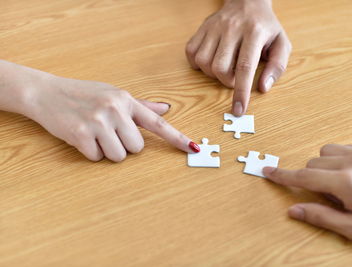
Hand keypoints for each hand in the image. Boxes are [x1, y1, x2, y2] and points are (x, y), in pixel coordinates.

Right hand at [25, 75, 198, 161]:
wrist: (46, 92)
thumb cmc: (83, 94)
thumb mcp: (113, 94)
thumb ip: (141, 105)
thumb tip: (167, 108)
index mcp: (126, 100)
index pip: (157, 122)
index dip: (177, 138)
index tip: (194, 148)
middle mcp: (115, 109)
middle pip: (136, 148)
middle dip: (124, 146)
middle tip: (108, 132)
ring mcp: (97, 122)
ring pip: (118, 156)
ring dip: (108, 151)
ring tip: (95, 134)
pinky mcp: (80, 134)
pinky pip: (97, 158)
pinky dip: (91, 153)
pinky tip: (82, 137)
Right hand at [186, 0, 291, 115]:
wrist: (248, 1)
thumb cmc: (266, 27)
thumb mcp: (281, 43)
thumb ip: (276, 67)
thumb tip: (263, 88)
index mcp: (255, 32)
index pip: (245, 67)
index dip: (241, 92)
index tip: (238, 110)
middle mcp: (232, 28)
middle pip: (220, 68)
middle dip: (227, 81)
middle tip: (236, 76)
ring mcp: (214, 27)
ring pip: (203, 62)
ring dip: (213, 74)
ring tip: (224, 66)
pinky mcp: (202, 28)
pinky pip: (191, 53)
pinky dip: (198, 64)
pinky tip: (211, 61)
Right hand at [263, 144, 351, 244]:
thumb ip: (321, 217)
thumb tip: (294, 210)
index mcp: (346, 182)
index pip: (304, 176)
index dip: (283, 176)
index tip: (269, 171)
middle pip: (313, 163)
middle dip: (312, 179)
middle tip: (331, 197)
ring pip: (326, 152)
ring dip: (324, 166)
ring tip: (341, 184)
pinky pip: (344, 148)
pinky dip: (339, 159)